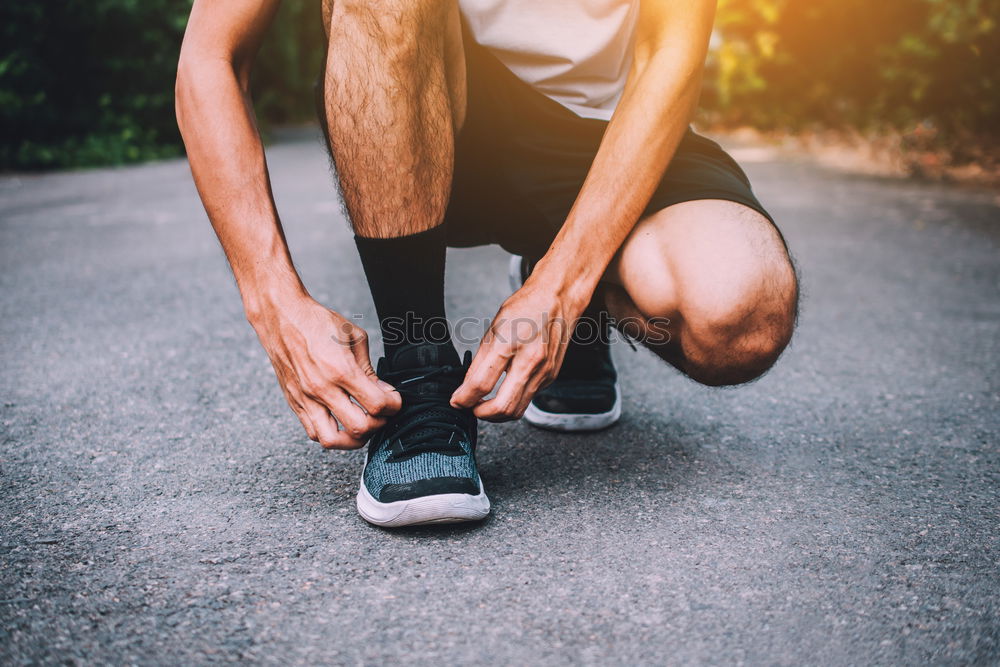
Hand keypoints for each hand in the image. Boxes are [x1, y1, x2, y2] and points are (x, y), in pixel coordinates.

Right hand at [250, 295, 400, 448]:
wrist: (282, 317)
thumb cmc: (318, 323)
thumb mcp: (355, 338)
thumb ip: (370, 369)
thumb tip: (383, 392)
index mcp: (341, 370)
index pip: (377, 405)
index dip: (393, 405)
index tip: (393, 400)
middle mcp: (322, 389)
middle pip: (359, 428)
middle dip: (378, 424)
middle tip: (381, 413)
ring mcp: (306, 398)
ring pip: (332, 440)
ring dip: (353, 439)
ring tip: (361, 426)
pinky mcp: (295, 402)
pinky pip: (313, 432)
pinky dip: (331, 434)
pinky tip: (340, 421)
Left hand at [451, 278, 585, 420]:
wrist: (557, 299)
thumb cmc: (525, 308)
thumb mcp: (493, 329)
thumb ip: (480, 361)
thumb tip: (466, 387)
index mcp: (509, 344)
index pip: (482, 384)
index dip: (464, 399)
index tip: (458, 401)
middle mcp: (530, 361)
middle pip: (503, 407)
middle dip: (482, 414)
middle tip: (471, 408)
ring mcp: (544, 372)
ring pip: (517, 409)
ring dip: (498, 413)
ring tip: (485, 404)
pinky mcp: (550, 377)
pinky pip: (528, 398)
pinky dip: (513, 400)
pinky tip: (505, 390)